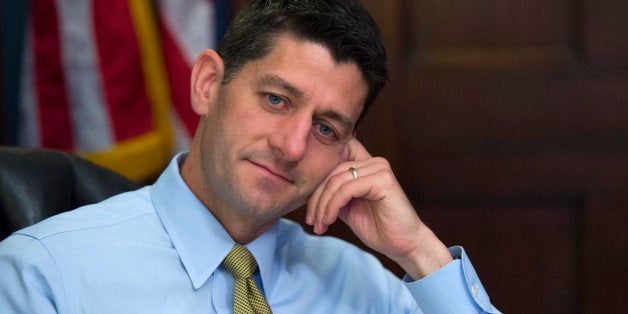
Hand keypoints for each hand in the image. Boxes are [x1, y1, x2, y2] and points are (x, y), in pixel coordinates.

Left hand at [306, 138, 451, 279]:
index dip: (316, 183)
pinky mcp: (383, 179)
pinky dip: (333, 206)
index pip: (331, 162)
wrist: (403, 245)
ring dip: (323, 206)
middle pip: (331, 172)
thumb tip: (306, 190)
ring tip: (320, 225)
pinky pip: (347, 189)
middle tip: (312, 221)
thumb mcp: (347, 207)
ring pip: (337, 181)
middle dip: (316, 199)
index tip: (309, 210)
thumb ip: (333, 194)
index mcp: (365, 165)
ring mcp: (379, 168)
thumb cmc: (378, 227)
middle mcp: (373, 161)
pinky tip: (330, 221)